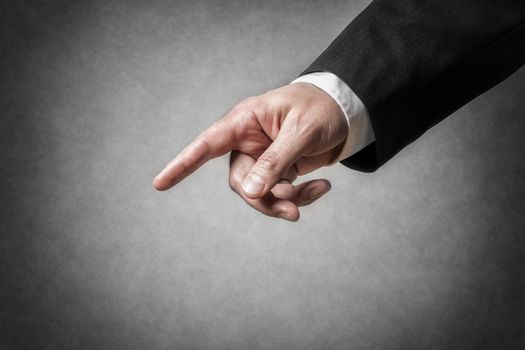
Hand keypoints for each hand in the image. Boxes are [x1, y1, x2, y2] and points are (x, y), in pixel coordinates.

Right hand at [153, 83, 347, 220]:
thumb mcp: (301, 131)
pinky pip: (280, 193)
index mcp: (245, 121)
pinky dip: (300, 195)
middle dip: (265, 200)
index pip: (206, 145)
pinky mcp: (279, 170)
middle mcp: (248, 141)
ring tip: (318, 190)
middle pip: (240, 182)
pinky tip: (322, 187)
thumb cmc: (321, 108)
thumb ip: (275, 161)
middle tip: (293, 210)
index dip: (182, 165)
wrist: (345, 112)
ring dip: (286, 200)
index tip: (159, 184)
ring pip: (260, 193)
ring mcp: (262, 158)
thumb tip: (250, 192)